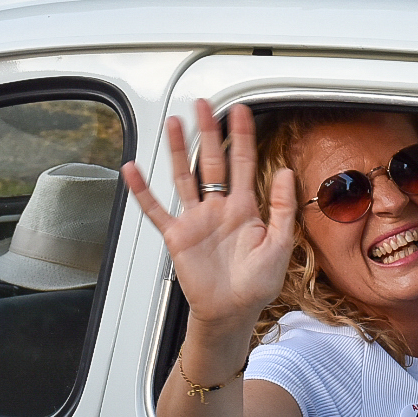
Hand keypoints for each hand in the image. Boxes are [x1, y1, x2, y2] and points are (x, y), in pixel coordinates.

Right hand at [122, 100, 296, 337]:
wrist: (232, 312)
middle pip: (213, 161)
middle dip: (210, 132)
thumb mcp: (279, 244)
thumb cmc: (257, 283)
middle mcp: (218, 208)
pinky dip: (143, 190)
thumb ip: (282, 208)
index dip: (242, 136)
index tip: (241, 110)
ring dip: (179, 150)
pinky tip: (132, 170)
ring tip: (174, 123)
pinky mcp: (177, 236)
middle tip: (205, 104)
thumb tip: (285, 172)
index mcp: (245, 208)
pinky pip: (156, 209)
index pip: (244, 163)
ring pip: (185, 176)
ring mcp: (196, 219)